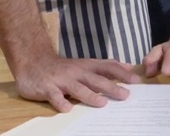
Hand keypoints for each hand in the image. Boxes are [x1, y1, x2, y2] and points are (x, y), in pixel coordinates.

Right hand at [12, 52, 138, 112]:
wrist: (33, 61)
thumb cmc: (62, 67)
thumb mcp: (84, 64)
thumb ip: (104, 66)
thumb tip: (127, 67)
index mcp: (86, 66)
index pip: (107, 67)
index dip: (122, 73)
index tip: (136, 80)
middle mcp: (76, 72)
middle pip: (96, 79)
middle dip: (111, 87)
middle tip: (125, 95)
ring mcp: (61, 80)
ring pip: (78, 88)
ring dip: (90, 95)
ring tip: (102, 103)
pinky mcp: (47, 88)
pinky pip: (54, 96)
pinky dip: (61, 102)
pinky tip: (67, 109)